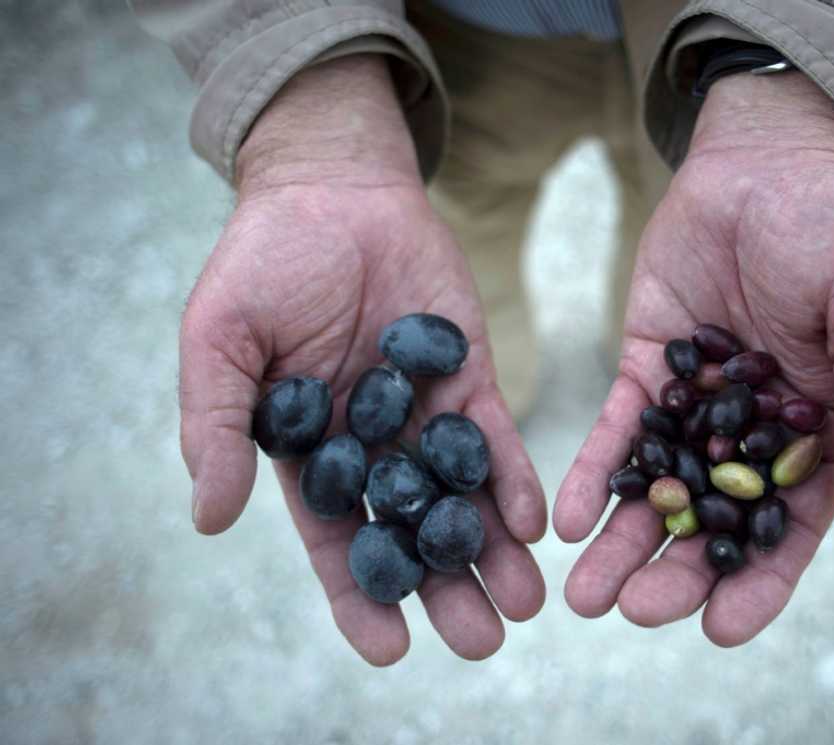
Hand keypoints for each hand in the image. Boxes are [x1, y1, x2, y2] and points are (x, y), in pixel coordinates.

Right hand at [181, 57, 545, 663]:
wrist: (333, 189)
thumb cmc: (262, 263)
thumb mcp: (220, 343)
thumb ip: (216, 426)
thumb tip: (208, 519)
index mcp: (310, 452)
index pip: (335, 541)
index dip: (360, 596)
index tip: (391, 649)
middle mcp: (373, 446)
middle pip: (412, 533)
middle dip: (446, 588)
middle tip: (484, 641)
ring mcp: (424, 415)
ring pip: (461, 498)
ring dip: (492, 550)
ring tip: (527, 604)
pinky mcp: (468, 376)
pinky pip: (494, 437)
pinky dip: (511, 478)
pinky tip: (529, 521)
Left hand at [554, 71, 833, 645]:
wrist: (767, 157)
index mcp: (821, 432)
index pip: (789, 525)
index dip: (760, 581)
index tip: (721, 628)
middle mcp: (755, 432)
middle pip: (712, 520)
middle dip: (674, 572)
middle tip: (631, 612)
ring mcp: (697, 404)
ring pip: (657, 488)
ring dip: (621, 541)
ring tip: (582, 594)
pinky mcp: (648, 367)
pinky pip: (618, 430)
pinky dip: (593, 473)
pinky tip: (565, 518)